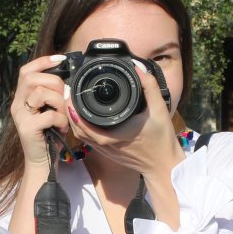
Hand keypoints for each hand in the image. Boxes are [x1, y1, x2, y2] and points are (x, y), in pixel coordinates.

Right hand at [12, 54, 70, 168]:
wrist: (43, 162)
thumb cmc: (50, 135)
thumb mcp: (50, 111)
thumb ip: (53, 95)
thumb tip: (68, 79)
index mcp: (22, 98)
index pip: (26, 71)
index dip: (42, 62)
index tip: (61, 59)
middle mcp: (17, 105)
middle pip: (32, 78)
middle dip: (54, 82)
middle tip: (64, 97)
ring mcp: (20, 117)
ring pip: (40, 93)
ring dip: (59, 102)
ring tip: (64, 115)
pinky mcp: (27, 129)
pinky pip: (49, 115)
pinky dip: (60, 120)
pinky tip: (62, 127)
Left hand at [67, 60, 181, 179]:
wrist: (163, 164)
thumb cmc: (162, 139)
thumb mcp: (160, 109)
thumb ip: (150, 87)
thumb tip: (139, 69)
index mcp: (118, 134)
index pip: (87, 126)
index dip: (75, 112)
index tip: (71, 95)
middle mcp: (108, 144)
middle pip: (78, 130)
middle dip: (70, 112)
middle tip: (68, 94)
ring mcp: (106, 150)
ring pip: (81, 137)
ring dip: (74, 120)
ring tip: (72, 102)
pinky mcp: (107, 153)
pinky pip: (88, 140)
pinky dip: (81, 128)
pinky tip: (81, 117)